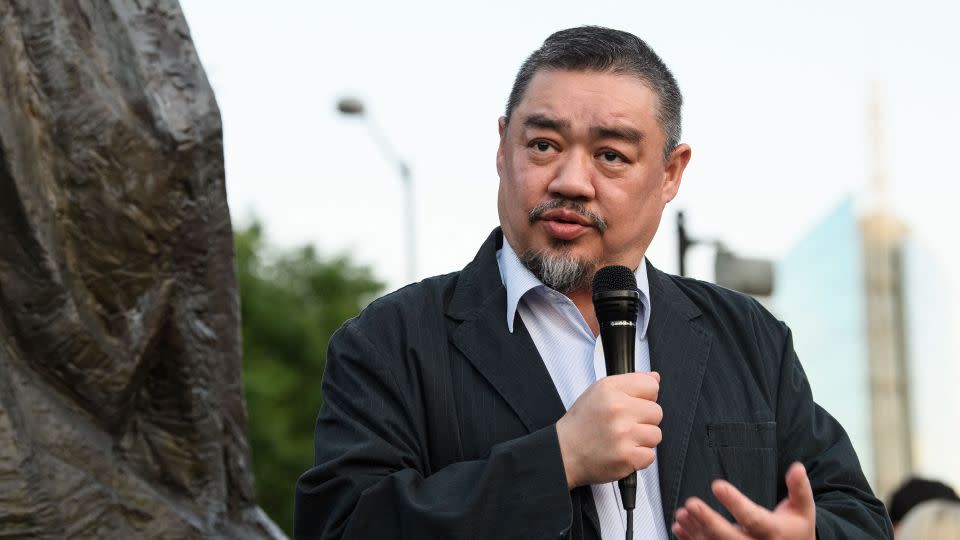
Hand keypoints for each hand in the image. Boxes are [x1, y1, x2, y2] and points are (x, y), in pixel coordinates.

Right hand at [555, 371, 661, 488]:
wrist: (564, 452)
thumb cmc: (581, 423)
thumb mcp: (598, 392)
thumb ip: (629, 382)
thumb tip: (654, 377)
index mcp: (610, 390)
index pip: (652, 386)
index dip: (645, 397)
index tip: (634, 405)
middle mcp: (617, 409)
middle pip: (657, 412)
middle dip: (644, 420)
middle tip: (625, 425)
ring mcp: (623, 434)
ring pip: (656, 434)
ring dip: (643, 440)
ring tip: (623, 439)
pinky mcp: (627, 457)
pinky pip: (651, 455)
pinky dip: (639, 457)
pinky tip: (623, 452)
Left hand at [672, 462, 815, 539]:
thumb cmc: (796, 530)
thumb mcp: (803, 509)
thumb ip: (798, 488)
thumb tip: (797, 467)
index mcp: (773, 531)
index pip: (753, 517)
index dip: (735, 502)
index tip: (717, 485)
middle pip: (730, 537)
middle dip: (709, 521)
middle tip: (691, 504)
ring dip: (696, 530)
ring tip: (681, 514)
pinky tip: (679, 528)